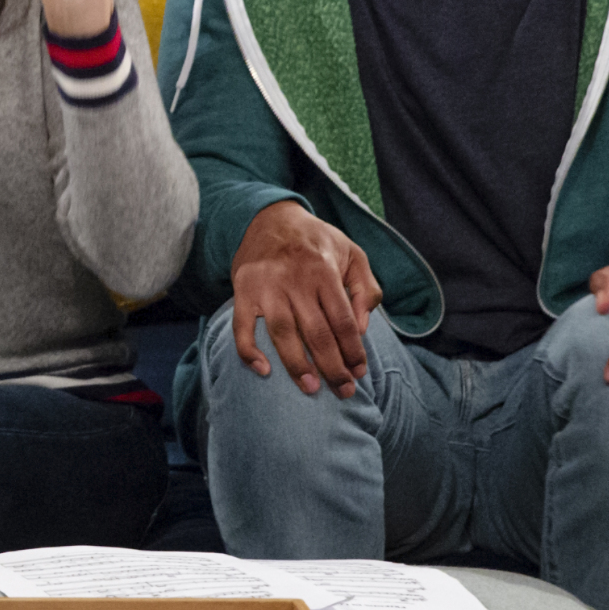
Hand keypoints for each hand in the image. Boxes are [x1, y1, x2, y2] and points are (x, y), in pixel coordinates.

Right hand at [229, 201, 379, 396]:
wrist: (270, 218)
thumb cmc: (316, 241)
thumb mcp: (352, 253)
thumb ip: (366, 288)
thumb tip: (361, 328)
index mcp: (324, 270)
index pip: (343, 320)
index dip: (353, 350)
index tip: (360, 372)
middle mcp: (295, 279)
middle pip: (316, 332)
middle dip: (332, 367)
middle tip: (343, 391)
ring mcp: (266, 286)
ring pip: (283, 334)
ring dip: (297, 365)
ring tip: (311, 388)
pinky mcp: (243, 291)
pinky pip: (242, 327)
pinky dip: (249, 351)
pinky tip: (263, 370)